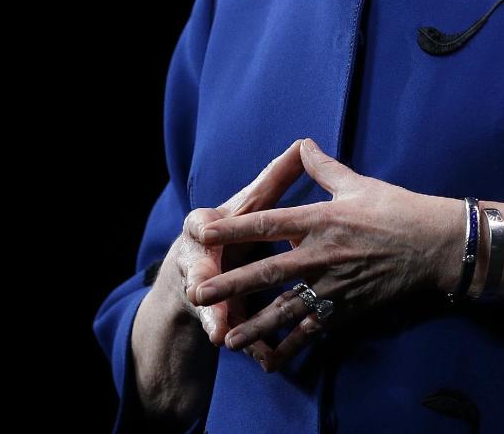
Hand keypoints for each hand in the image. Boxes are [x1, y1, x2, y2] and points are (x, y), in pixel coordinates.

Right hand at [158, 139, 307, 368]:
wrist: (200, 271)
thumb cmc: (233, 226)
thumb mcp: (250, 202)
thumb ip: (275, 178)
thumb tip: (303, 143)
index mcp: (207, 227)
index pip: (202, 224)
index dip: (205, 228)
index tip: (204, 231)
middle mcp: (202, 261)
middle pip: (201, 272)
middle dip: (205, 283)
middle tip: (203, 292)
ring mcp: (208, 294)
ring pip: (212, 308)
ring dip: (217, 320)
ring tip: (223, 337)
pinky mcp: (222, 319)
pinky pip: (235, 335)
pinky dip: (249, 346)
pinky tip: (263, 359)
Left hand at [185, 138, 452, 373]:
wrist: (434, 244)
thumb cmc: (397, 209)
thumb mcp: (358, 183)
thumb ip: (324, 167)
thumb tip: (303, 144)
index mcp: (321, 219)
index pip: (268, 223)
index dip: (234, 228)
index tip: (204, 232)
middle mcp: (321, 254)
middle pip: (266, 271)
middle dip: (230, 284)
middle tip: (198, 292)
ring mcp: (334, 284)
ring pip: (285, 308)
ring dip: (253, 324)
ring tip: (226, 338)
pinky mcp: (348, 307)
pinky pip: (314, 330)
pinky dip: (291, 346)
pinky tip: (270, 360)